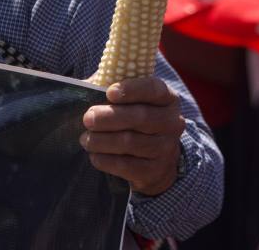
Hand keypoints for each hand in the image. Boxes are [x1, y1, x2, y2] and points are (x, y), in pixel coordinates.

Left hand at [80, 77, 185, 195]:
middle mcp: (173, 122)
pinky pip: (126, 165)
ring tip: (86, 139)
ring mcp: (166, 148)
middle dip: (110, 117)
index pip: (154, 89)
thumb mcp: (130, 101)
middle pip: (141, 117)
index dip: (132, 89)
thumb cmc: (135, 120)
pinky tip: (94, 155)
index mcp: (168, 99)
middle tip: (88, 118)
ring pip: (131, 142)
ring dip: (103, 140)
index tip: (109, 92)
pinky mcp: (155, 170)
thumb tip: (86, 88)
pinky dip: (106, 160)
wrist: (155, 158)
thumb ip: (113, 91)